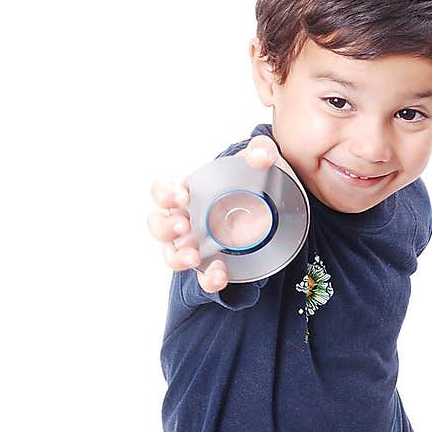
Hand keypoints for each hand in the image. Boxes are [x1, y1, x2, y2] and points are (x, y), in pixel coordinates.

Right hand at [148, 136, 279, 293]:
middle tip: (184, 225)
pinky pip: (203, 278)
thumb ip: (260, 152)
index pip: (161, 192)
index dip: (165, 194)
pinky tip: (220, 275)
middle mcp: (184, 220)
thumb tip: (261, 155)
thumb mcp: (258, 162)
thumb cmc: (252, 181)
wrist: (273, 208)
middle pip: (159, 226)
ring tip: (194, 257)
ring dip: (178, 258)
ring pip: (172, 255)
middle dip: (165, 227)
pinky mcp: (212, 265)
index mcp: (187, 194)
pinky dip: (208, 279)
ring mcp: (195, 245)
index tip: (183, 196)